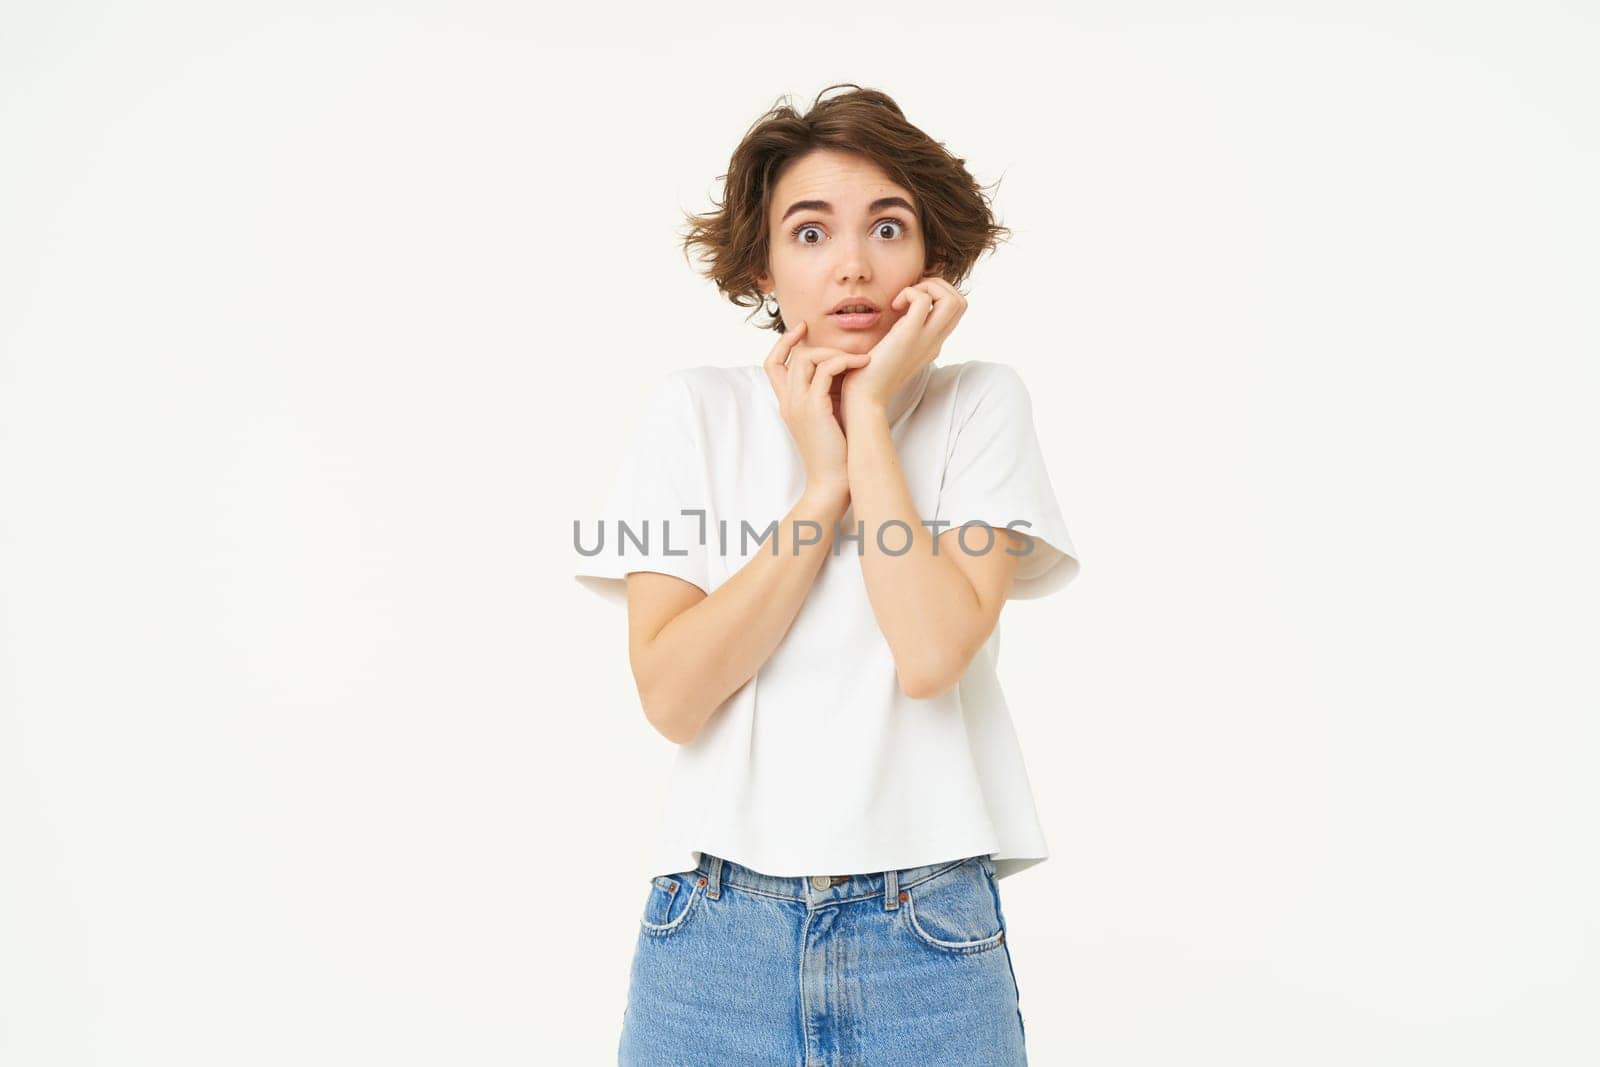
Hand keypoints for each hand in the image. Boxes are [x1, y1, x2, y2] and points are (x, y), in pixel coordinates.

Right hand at [763, 319, 868, 504]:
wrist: (833, 482)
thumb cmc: (835, 453)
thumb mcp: (826, 418)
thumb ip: (826, 394)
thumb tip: (842, 372)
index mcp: (787, 403)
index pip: (772, 363)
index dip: (784, 342)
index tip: (803, 330)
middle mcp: (787, 401)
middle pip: (792, 356)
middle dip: (818, 345)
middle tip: (847, 352)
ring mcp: (798, 404)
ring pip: (807, 358)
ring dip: (835, 353)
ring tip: (860, 360)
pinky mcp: (814, 408)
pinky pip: (826, 369)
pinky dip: (844, 361)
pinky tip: (862, 365)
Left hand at [839, 277, 966, 419]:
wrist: (865, 398)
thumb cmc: (871, 376)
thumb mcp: (894, 350)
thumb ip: (903, 333)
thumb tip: (898, 313)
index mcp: (933, 343)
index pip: (956, 311)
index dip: (938, 294)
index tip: (912, 300)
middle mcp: (935, 341)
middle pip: (961, 302)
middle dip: (938, 286)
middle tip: (910, 295)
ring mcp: (926, 339)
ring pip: (953, 300)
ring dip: (928, 288)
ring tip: (904, 299)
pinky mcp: (909, 336)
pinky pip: (923, 300)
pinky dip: (910, 293)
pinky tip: (894, 306)